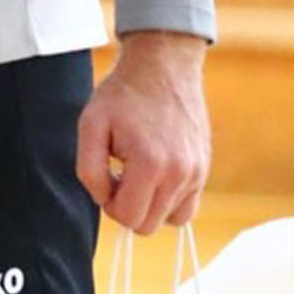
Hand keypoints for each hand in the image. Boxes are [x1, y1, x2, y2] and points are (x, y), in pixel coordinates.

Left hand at [76, 29, 210, 233]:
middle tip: (119, 175)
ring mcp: (197, 173)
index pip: (128, 218)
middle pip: (149, 225)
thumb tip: (104, 199)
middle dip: (128, 207)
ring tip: (137, 173)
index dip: (109, 204)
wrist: (163, 67)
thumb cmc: (122, 95)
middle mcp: (180, 174)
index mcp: (151, 164)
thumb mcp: (90, 125)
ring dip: (149, 205)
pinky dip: (169, 199)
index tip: (107, 177)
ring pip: (171, 219)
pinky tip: (154, 174)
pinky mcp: (205, 169)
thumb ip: (89, 170)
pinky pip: (188, 206)